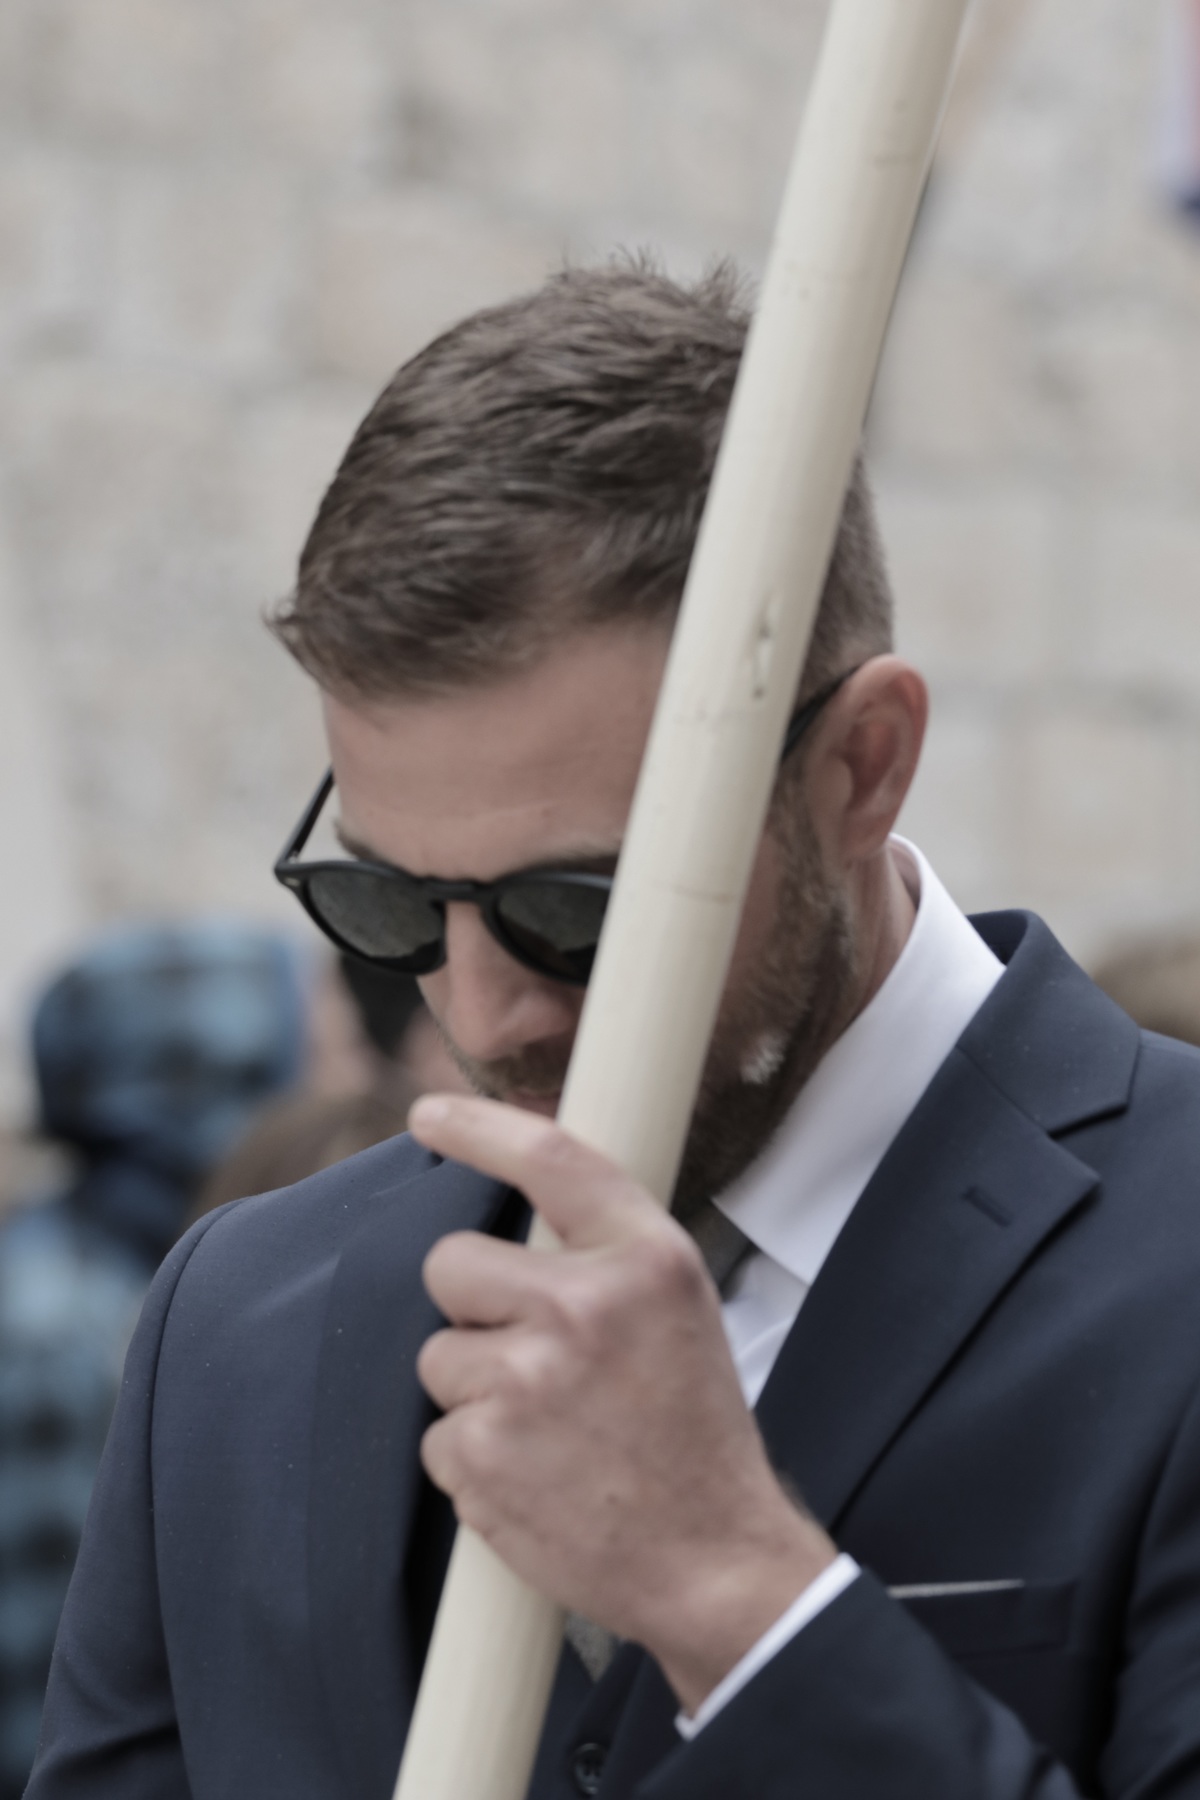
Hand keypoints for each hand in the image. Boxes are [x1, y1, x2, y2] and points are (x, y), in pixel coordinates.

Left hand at [409, 1094, 836, 1712]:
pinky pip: (437, 1433)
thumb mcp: (677, 1308)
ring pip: (437, 1354)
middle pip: (451, 1262)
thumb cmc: (691, 1428)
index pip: (549, 1156)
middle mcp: (583, 1306)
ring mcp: (526, 1380)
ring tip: (547, 1427)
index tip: (429, 1113)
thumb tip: (513, 1211)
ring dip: (475, 1390)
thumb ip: (603, 1253)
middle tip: (528, 1350)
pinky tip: (534, 1474)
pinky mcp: (482, 1453)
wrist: (712, 1561)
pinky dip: (472, 1457)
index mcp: (644, 1259)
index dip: (478, 1128)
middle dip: (471, 1304)